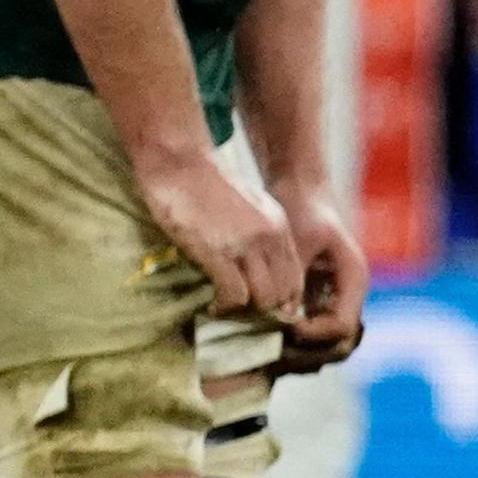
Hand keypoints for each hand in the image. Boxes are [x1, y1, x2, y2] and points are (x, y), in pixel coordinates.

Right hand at [137, 150, 297, 318]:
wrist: (181, 162)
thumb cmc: (206, 184)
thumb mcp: (247, 206)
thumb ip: (258, 233)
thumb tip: (256, 263)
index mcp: (278, 227)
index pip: (296, 276)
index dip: (283, 299)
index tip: (263, 309)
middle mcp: (269, 237)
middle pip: (285, 291)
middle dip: (266, 310)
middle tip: (244, 314)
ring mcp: (245, 245)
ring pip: (265, 298)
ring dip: (246, 311)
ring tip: (227, 309)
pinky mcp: (218, 252)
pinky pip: (235, 295)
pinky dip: (224, 307)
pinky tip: (212, 306)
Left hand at [268, 184, 369, 372]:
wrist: (299, 193)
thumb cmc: (301, 211)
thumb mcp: (299, 243)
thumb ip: (295, 280)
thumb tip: (284, 318)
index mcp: (354, 281)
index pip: (343, 327)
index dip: (314, 335)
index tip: (283, 328)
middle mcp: (348, 298)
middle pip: (341, 346)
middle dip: (309, 353)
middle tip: (273, 349)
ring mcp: (332, 304)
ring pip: (326, 349)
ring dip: (300, 354)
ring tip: (267, 351)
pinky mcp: (315, 305)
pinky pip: (309, 338)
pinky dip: (291, 345)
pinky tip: (263, 341)